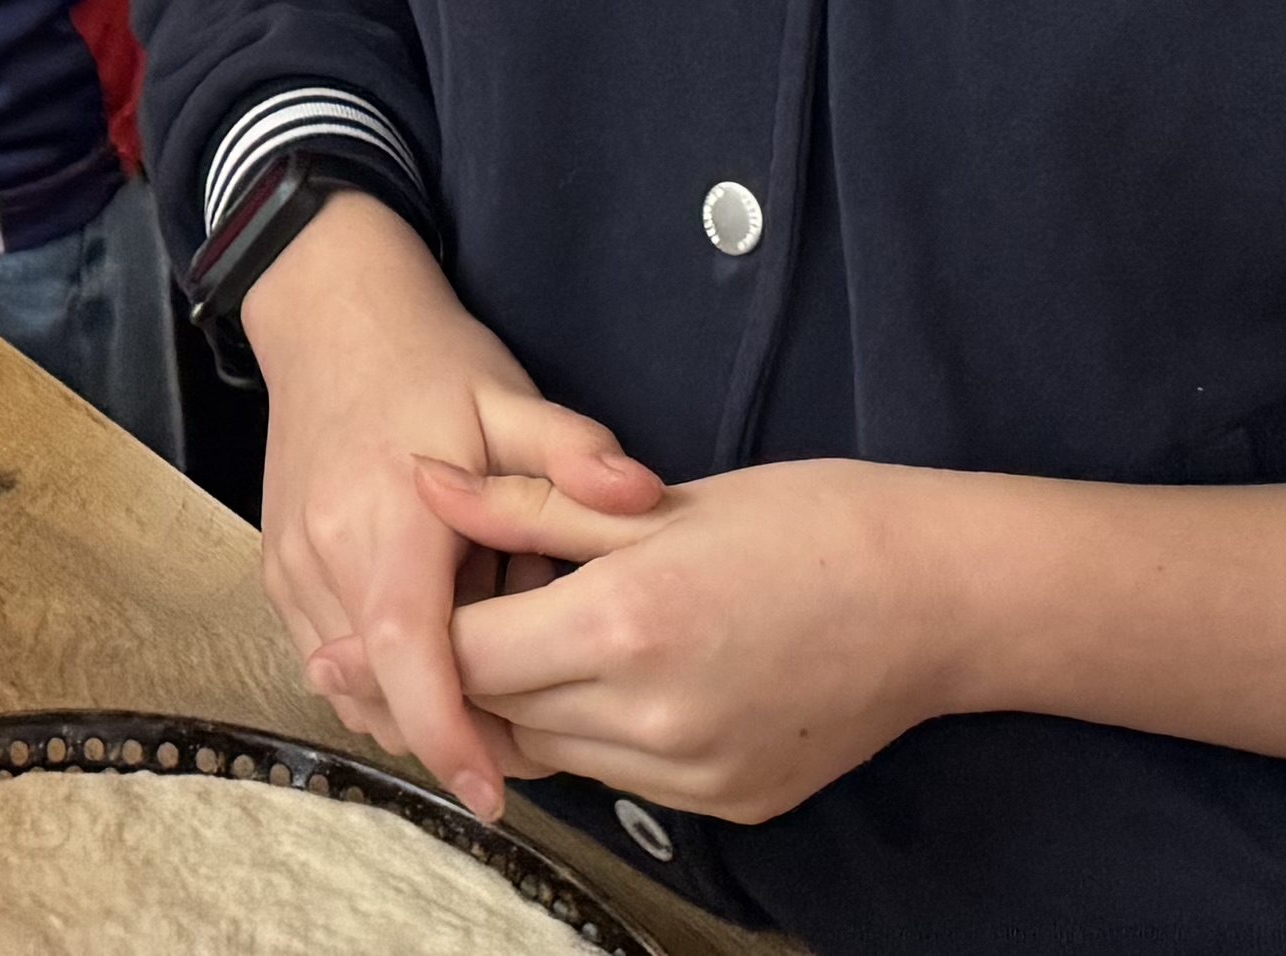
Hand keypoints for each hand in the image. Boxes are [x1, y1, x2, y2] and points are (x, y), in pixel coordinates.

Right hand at [241, 196, 659, 817]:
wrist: (331, 320)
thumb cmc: (431, 365)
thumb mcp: (514, 398)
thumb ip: (577, 454)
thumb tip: (645, 494)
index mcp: (386, 520)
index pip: (409, 655)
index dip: (449, 735)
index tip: (495, 795)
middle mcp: (324, 556)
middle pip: (379, 693)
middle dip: (450, 733)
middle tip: (531, 735)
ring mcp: (292, 569)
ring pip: (350, 687)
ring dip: (416, 707)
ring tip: (491, 678)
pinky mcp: (279, 574)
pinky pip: (328, 659)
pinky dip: (384, 679)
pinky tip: (442, 648)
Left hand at [435, 455, 972, 820]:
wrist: (938, 600)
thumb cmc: (803, 521)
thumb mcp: (651, 500)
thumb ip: (523, 503)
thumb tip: (420, 481)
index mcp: (625, 625)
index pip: (469, 655)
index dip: (397, 646)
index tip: (347, 631)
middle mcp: (653, 717)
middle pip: (502, 715)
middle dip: (451, 679)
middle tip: (397, 644)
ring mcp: (695, 774)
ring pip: (555, 753)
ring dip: (517, 710)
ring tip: (491, 654)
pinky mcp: (729, 804)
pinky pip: (619, 775)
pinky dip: (587, 733)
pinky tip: (585, 681)